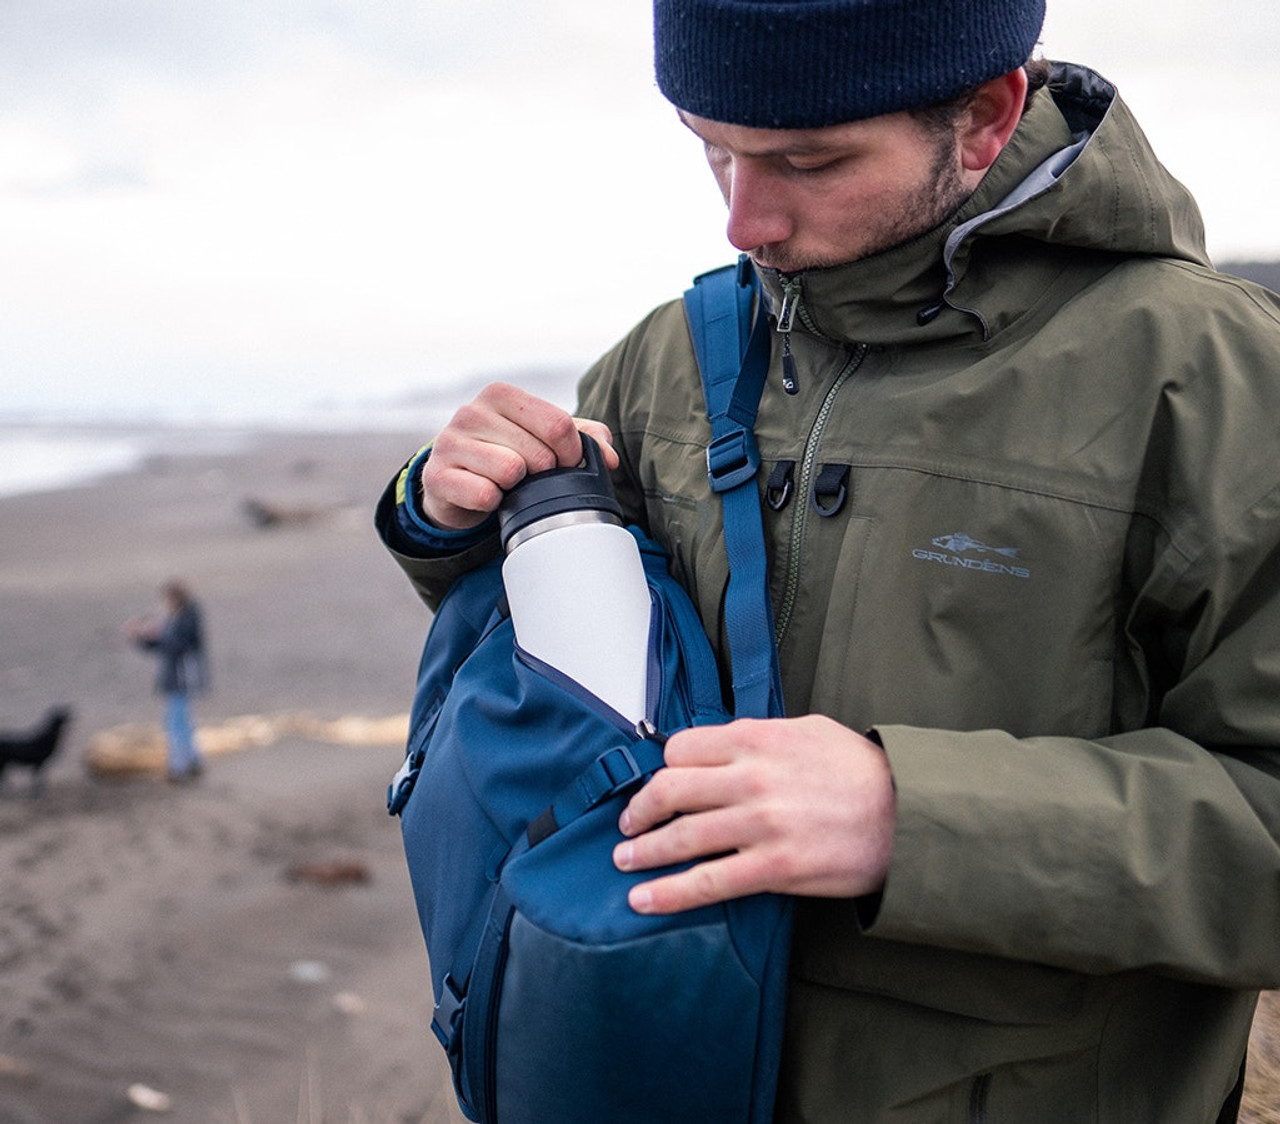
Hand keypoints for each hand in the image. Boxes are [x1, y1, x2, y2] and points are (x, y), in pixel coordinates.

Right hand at [418, 382, 617, 530]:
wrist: (456, 485)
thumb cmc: (506, 455)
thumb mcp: (545, 441)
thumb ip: (584, 439)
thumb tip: (609, 458)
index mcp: (502, 395)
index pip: (558, 424)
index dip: (572, 454)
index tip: (565, 465)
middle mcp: (472, 412)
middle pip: (539, 453)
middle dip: (546, 475)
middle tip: (533, 479)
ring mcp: (450, 442)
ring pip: (510, 471)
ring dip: (517, 488)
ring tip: (507, 485)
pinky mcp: (437, 476)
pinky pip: (484, 494)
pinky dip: (493, 503)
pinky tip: (487, 496)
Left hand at [613, 715, 894, 913]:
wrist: (908, 814)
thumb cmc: (861, 770)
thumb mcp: (807, 730)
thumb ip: (759, 736)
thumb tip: (721, 745)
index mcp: (756, 739)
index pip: (681, 749)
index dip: (662, 769)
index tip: (657, 785)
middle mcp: (751, 777)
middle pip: (670, 790)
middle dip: (639, 811)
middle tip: (627, 826)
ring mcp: (760, 824)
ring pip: (681, 837)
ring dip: (642, 852)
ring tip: (624, 860)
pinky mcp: (774, 868)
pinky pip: (707, 882)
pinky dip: (668, 893)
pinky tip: (644, 900)